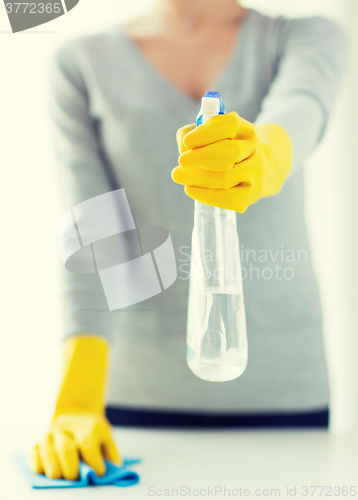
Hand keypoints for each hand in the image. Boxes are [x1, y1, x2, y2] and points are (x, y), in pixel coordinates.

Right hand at [28, 334, 117, 479]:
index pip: (89, 446)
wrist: (74, 412)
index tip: (97, 474)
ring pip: (49, 451)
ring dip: (54, 467)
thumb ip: (111, 457)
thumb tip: (111, 475)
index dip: (94, 464)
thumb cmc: (93, 434)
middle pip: (67, 449)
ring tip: (59, 476)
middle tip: (75, 478)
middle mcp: (68, 427)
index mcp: (90, 427)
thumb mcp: (107, 439)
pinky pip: (34, 454)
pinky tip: (44, 471)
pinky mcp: (36, 441)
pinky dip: (38, 464)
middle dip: (71, 468)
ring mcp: (51, 433)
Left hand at [172, 112, 292, 212]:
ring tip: (180, 176)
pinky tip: (191, 189)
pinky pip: (228, 199)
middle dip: (201, 158)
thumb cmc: (222, 148)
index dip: (206, 133)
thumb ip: (192, 133)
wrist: (252, 169)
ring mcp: (256, 174)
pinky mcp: (252, 195)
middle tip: (180, 162)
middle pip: (230, 153)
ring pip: (225, 178)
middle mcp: (254, 149)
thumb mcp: (209, 134)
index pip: (229, 126)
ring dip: (198, 178)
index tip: (187, 142)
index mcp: (244, 129)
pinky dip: (206, 195)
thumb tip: (184, 149)